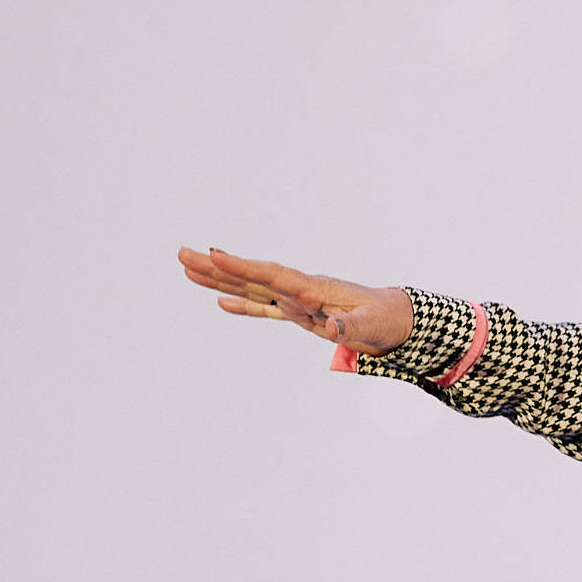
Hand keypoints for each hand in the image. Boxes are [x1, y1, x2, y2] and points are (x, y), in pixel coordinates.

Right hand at [176, 247, 413, 354]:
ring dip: (221, 280)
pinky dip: (244, 305)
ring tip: (187, 269)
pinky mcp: (300, 313)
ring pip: (252, 288)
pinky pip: (265, 308)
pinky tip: (220, 300)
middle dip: (217, 267)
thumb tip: (331, 328)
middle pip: (252, 276)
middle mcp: (300, 290)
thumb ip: (351, 327)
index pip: (272, 275)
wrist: (398, 320)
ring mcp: (297, 301)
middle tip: (182, 253)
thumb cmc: (387, 320)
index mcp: (314, 289)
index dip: (242, 266)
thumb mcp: (373, 325)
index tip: (213, 253)